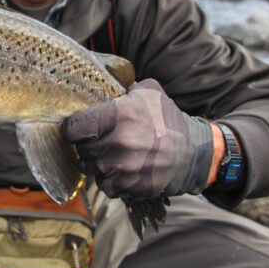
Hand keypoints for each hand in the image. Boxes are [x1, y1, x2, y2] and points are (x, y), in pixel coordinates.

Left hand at [63, 79, 214, 198]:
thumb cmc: (169, 120)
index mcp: (120, 114)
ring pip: (90, 167)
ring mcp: (124, 167)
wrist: (195, 154)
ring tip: (111, 155)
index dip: (73, 128)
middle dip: (86, 145)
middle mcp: (120, 141)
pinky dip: (109, 180)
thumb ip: (124, 87)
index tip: (78, 129)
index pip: (74, 127)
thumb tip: (101, 81)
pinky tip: (120, 170)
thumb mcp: (150, 93)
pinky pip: (104, 185)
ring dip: (96, 162)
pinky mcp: (130, 186)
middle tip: (99, 141)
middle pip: (81, 148)